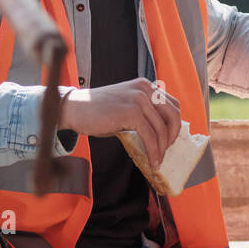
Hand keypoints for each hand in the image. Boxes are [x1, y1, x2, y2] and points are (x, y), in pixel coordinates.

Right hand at [58, 78, 180, 168]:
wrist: (74, 109)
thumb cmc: (97, 111)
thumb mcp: (126, 106)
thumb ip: (143, 113)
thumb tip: (160, 135)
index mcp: (146, 85)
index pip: (173, 104)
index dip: (175, 124)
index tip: (169, 139)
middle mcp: (145, 89)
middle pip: (173, 114)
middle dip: (173, 136)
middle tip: (166, 151)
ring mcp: (139, 99)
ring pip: (161, 128)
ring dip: (162, 149)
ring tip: (157, 161)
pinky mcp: (131, 112)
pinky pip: (150, 136)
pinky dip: (153, 151)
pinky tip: (151, 162)